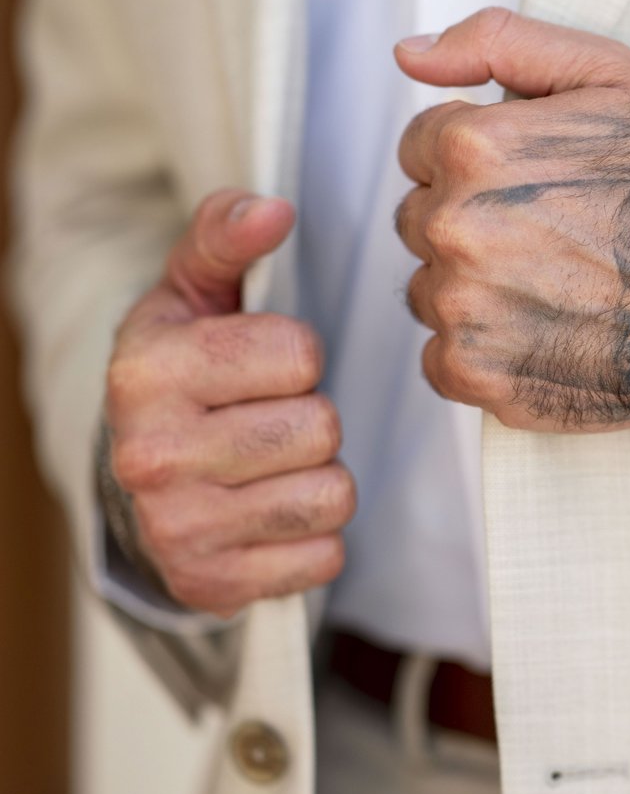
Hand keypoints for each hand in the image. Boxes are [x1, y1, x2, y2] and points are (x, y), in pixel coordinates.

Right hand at [104, 189, 354, 616]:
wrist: (136, 480)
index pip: (297, 353)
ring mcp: (178, 528)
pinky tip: (273, 517)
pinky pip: (325, 558)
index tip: (261, 367)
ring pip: (330, 495)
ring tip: (274, 467)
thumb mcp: (191, 291)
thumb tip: (273, 209)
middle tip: (270, 421)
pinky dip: (315, 538)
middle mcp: (152, 454)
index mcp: (148, 371)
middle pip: (319, 427)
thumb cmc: (181, 372)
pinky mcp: (209, 584)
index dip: (297, 355)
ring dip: (320, 478)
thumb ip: (225, 235)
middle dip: (312, 419)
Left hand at [394, 8, 629, 431]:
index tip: (530, 182)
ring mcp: (461, 306)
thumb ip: (498, 42)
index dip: (476, 162)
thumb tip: (409, 56)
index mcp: (473, 147)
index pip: (419, 149)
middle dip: (469, 222)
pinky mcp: (473, 372)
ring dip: (471, 289)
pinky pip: (439, 358)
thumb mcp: (607, 75)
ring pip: (428, 289)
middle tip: (548, 236)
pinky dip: (481, 352)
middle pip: (417, 220)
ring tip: (551, 286)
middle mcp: (454, 227)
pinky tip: (541, 333)